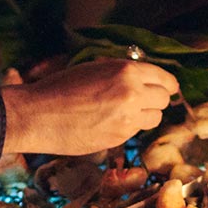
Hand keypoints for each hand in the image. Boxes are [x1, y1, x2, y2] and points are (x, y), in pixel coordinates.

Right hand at [0, 58, 176, 155]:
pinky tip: (109, 122)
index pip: (164, 79)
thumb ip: (122, 74)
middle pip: (163, 100)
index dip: (168, 84)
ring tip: (125, 112)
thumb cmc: (61, 88)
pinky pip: (136, 131)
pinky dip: (128, 127)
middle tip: (146, 100)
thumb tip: (144, 79)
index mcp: (126, 72)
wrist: (39, 115)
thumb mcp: (95, 69)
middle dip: (156, 100)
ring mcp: (127, 119)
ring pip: (154, 118)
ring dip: (145, 115)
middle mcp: (132, 95)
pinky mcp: (119, 138)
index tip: (169, 89)